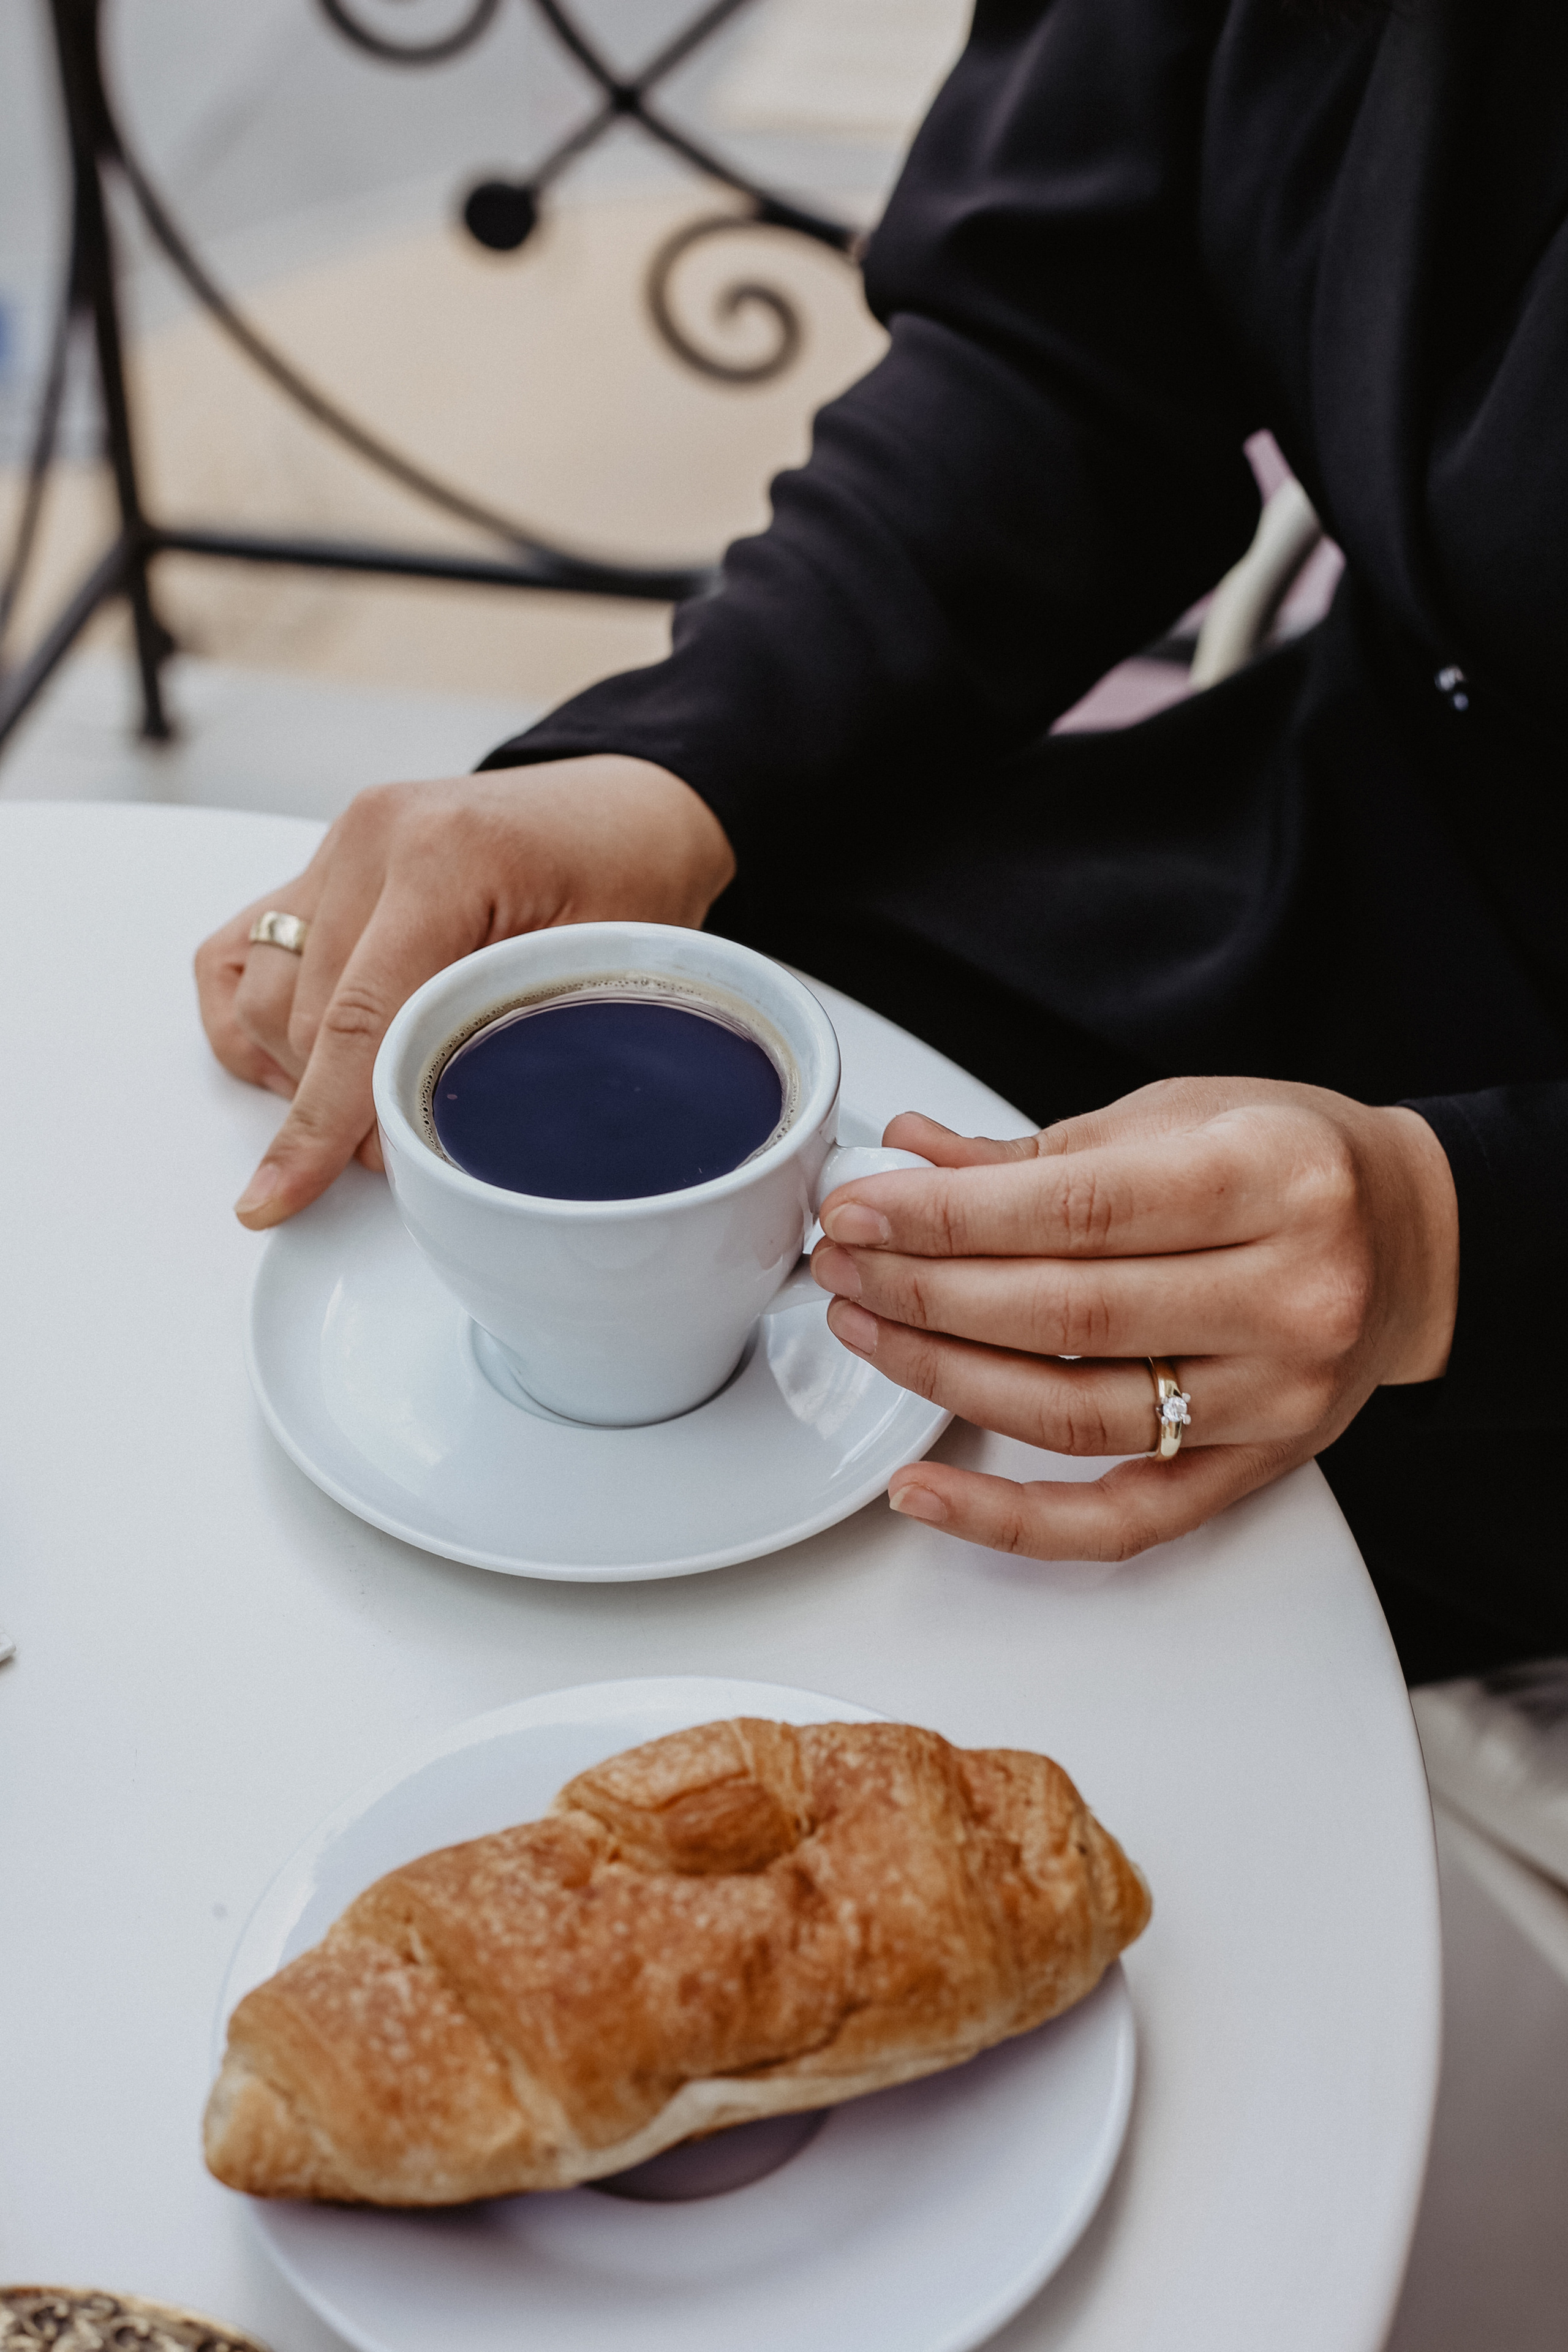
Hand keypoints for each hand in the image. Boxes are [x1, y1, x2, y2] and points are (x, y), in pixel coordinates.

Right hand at [195, 756, 734, 1226]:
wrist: (625, 809)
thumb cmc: (626, 876)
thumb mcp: (601, 964)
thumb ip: (516, 1042)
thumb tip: (440, 1145)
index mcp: (443, 853)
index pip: (357, 1016)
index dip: (321, 1122)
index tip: (281, 1194)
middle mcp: (370, 838)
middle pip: (304, 1018)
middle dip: (338, 1106)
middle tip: (406, 1145)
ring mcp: (335, 846)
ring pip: (262, 995)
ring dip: (302, 1070)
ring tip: (376, 1097)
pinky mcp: (318, 865)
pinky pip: (238, 957)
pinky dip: (258, 1021)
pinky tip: (315, 1059)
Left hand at [811, 1077, 1458, 1561]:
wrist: (1412, 1241)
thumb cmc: (1292, 1166)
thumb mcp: (1178, 1118)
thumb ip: (1039, 1155)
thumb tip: (905, 1157)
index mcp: (1273, 1181)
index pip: (1075, 1211)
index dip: (946, 1217)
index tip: (859, 1208)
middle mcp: (1288, 1296)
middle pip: (1063, 1313)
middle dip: (924, 1289)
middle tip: (842, 1260)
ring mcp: (1275, 1398)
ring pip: (1073, 1413)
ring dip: (942, 1374)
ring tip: (862, 1328)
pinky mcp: (1254, 1470)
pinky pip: (1117, 1521)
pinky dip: (1008, 1518)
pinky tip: (920, 1487)